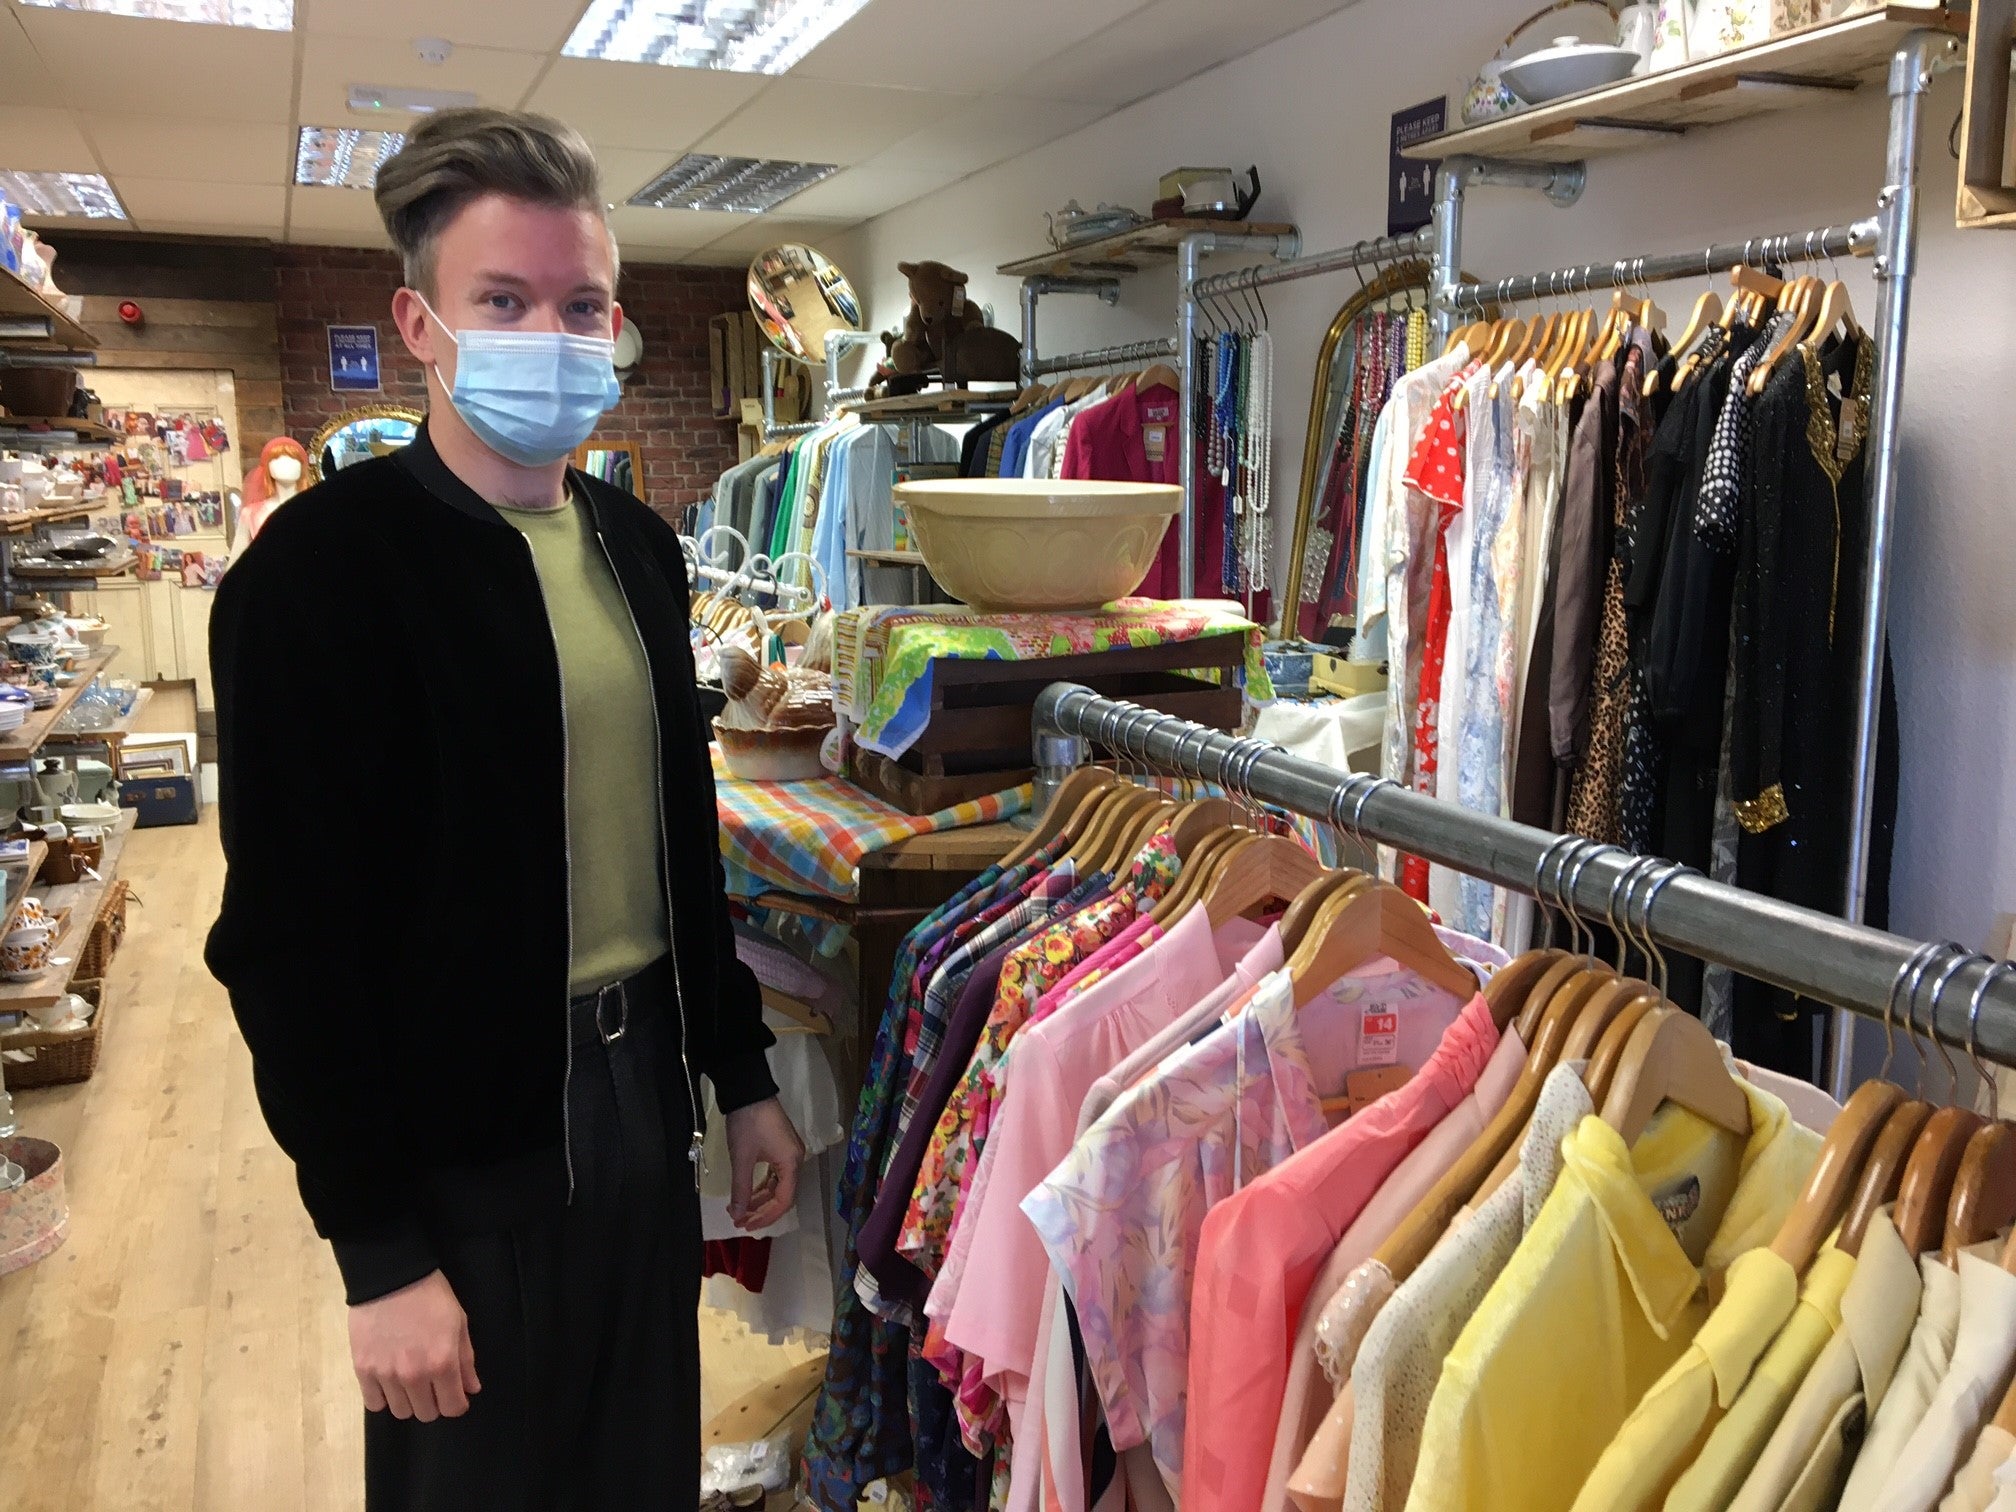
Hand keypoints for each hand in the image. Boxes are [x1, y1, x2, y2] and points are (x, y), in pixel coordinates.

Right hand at [349, 1269, 480, 1421]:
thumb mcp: (459, 1322)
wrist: (392, 1277)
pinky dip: (383, 1397)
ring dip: (408, 1401)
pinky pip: (374, 1403)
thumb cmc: (432, 1296)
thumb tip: (471, 1389)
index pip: (452, 1407)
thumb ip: (466, 1360)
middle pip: (426, 1413)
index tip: (455, 1395)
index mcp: (442, 1363)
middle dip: (434, 1402)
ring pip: (400, 1411)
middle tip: (432, 1385)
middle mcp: (414, 1376)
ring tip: (409, 1381)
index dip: (457, 1404)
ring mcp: (385, 1375)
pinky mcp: (363, 1370)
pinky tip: (388, 1382)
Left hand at [726, 1097, 803, 1231]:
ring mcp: (789, 1153)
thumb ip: (741, 1190)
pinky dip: (761, 1185)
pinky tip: (746, 1193)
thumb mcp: (742, 1159)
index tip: (746, 1226)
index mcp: (792, 1164)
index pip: (784, 1201)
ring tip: (738, 1209)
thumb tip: (738, 1216)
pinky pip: (774, 1174)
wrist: (749, 1091)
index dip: (766, 1217)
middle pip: (782, 1195)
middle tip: (739, 1221)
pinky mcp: (780, 1146)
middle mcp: (795, 1160)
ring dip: (759, 1199)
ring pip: (777, 1185)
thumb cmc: (748, 1125)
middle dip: (760, 1210)